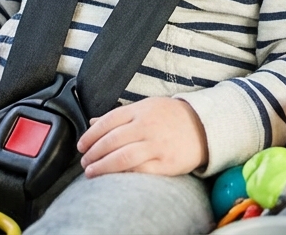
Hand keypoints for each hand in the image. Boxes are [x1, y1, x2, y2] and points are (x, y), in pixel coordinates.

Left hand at [76, 97, 207, 176]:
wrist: (205, 126)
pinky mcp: (166, 164)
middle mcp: (147, 126)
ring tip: (92, 172)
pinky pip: (140, 171)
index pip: (108, 122)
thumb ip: (119, 115)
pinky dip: (123, 175)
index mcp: (141, 110)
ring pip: (122, 158)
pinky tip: (113, 178)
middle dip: (93, 154)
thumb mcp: (146, 107)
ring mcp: (157, 146)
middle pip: (111, 141)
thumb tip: (93, 122)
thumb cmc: (171, 116)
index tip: (81, 146)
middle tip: (84, 162)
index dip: (90, 136)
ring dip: (102, 167)